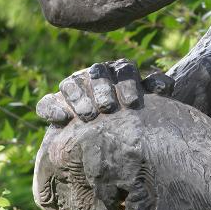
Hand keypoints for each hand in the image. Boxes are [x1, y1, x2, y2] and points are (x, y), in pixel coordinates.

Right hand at [36, 59, 172, 126]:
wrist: (111, 140)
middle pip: (97, 73)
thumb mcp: (148, 105)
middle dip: (102, 89)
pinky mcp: (54, 104)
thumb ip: (157, 90)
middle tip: (108, 107)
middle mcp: (95, 75)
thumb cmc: (136, 118)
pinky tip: (62, 118)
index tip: (132, 103)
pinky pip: (48, 102)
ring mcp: (74, 87)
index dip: (128, 83)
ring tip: (88, 115)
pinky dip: (52, 108)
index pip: (124, 69)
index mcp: (120, 72)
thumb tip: (163, 87)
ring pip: (71, 84)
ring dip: (79, 97)